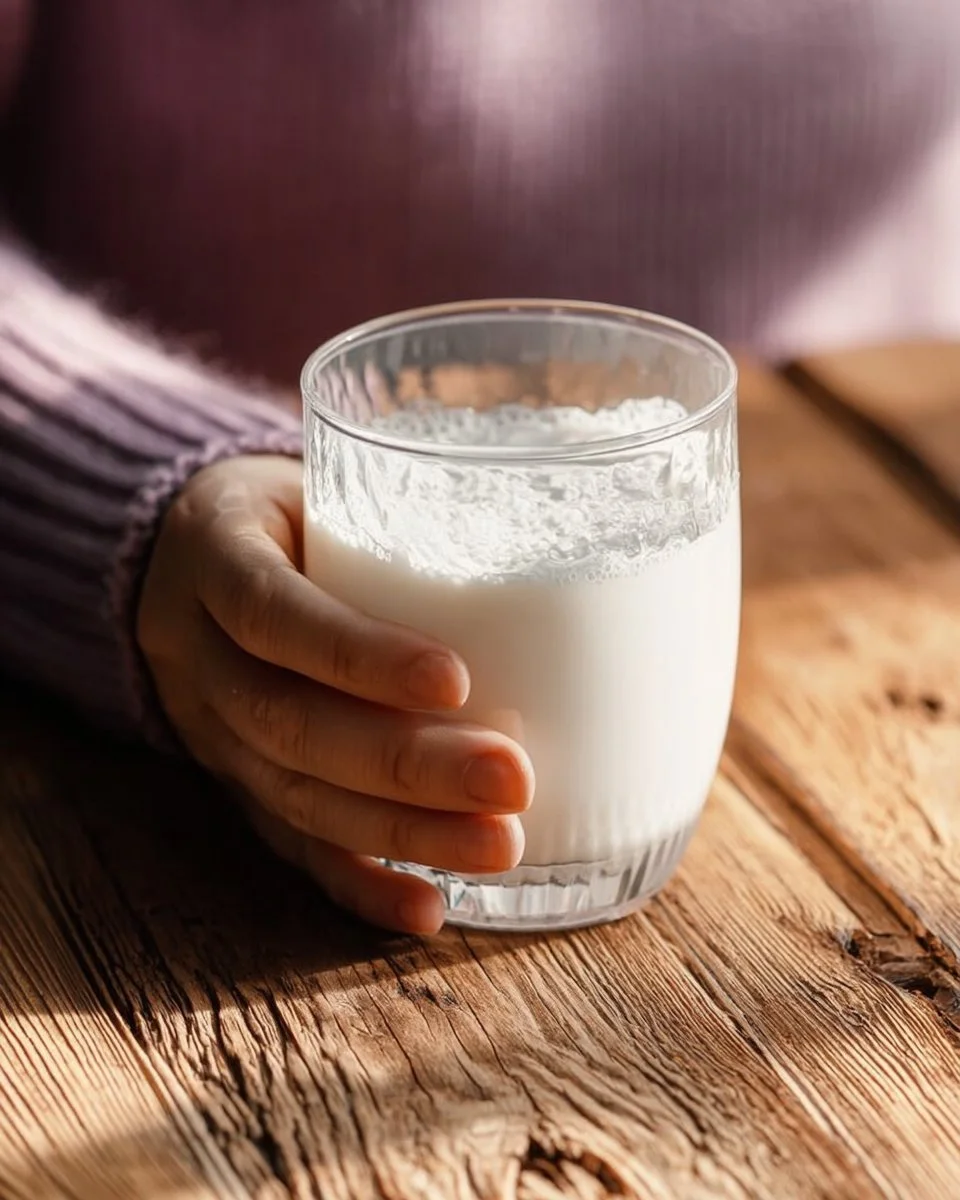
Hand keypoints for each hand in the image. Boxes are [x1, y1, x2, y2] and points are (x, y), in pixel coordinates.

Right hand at [137, 455, 532, 933]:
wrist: (185, 554)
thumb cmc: (292, 508)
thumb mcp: (322, 480)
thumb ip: (406, 504)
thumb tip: (566, 508)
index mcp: (214, 555)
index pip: (273, 612)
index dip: (356, 653)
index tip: (457, 679)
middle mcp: (197, 652)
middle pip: (290, 723)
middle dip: (406, 762)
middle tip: (513, 781)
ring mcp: (209, 730)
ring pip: (294, 795)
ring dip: (402, 831)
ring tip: (499, 846)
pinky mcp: (235, 783)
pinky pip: (289, 843)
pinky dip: (359, 882)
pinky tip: (428, 910)